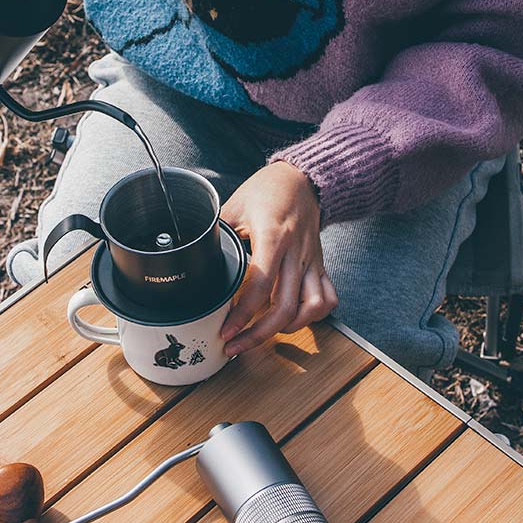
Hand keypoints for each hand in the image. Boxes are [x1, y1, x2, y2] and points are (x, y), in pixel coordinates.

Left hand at [220, 161, 337, 355]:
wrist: (303, 178)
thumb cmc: (268, 189)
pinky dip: (314, 315)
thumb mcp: (235, 205)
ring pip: (311, 308)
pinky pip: (327, 297)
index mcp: (272, 236)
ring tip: (266, 333)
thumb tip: (195, 252)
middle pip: (284, 306)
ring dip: (289, 328)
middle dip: (258, 334)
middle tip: (236, 345)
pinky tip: (294, 319)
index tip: (226, 330)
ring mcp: (310, 260)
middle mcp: (295, 252)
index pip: (260, 285)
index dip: (242, 314)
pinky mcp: (319, 264)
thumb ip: (218, 232)